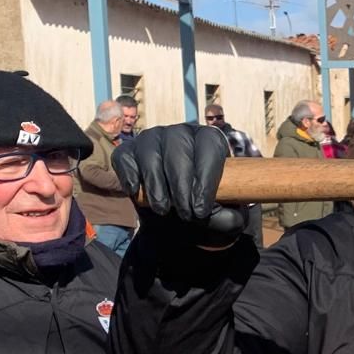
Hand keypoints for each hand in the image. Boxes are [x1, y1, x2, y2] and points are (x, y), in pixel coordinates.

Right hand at [112, 124, 248, 243]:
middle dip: (181, 185)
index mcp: (210, 140)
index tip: (201, 208)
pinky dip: (130, 175)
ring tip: (163, 209)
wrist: (175, 219)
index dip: (205, 177)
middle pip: (178, 148)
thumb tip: (220, 213)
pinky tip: (137, 192)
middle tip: (184, 214)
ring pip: (150, 153)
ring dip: (156, 185)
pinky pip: (124, 157)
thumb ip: (229, 216)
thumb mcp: (225, 217)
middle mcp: (181, 133)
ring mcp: (152, 139)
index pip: (209, 146)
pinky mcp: (129, 151)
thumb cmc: (202, 209)